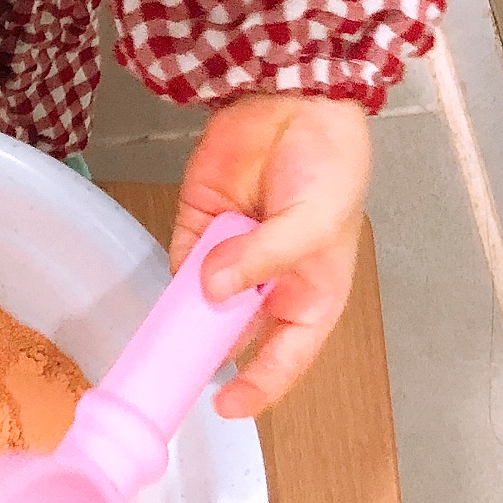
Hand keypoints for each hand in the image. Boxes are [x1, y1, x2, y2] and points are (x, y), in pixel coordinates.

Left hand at [170, 93, 369, 419]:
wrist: (296, 97)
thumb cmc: (330, 163)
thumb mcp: (313, 221)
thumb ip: (262, 259)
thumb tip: (212, 290)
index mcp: (312, 291)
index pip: (287, 355)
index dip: (260, 385)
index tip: (228, 405)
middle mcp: (270, 280)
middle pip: (236, 334)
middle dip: (212, 354)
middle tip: (183, 375)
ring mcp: (232, 252)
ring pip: (202, 301)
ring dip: (190, 313)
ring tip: (175, 335)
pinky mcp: (200, 222)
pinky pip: (180, 261)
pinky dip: (174, 276)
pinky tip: (172, 287)